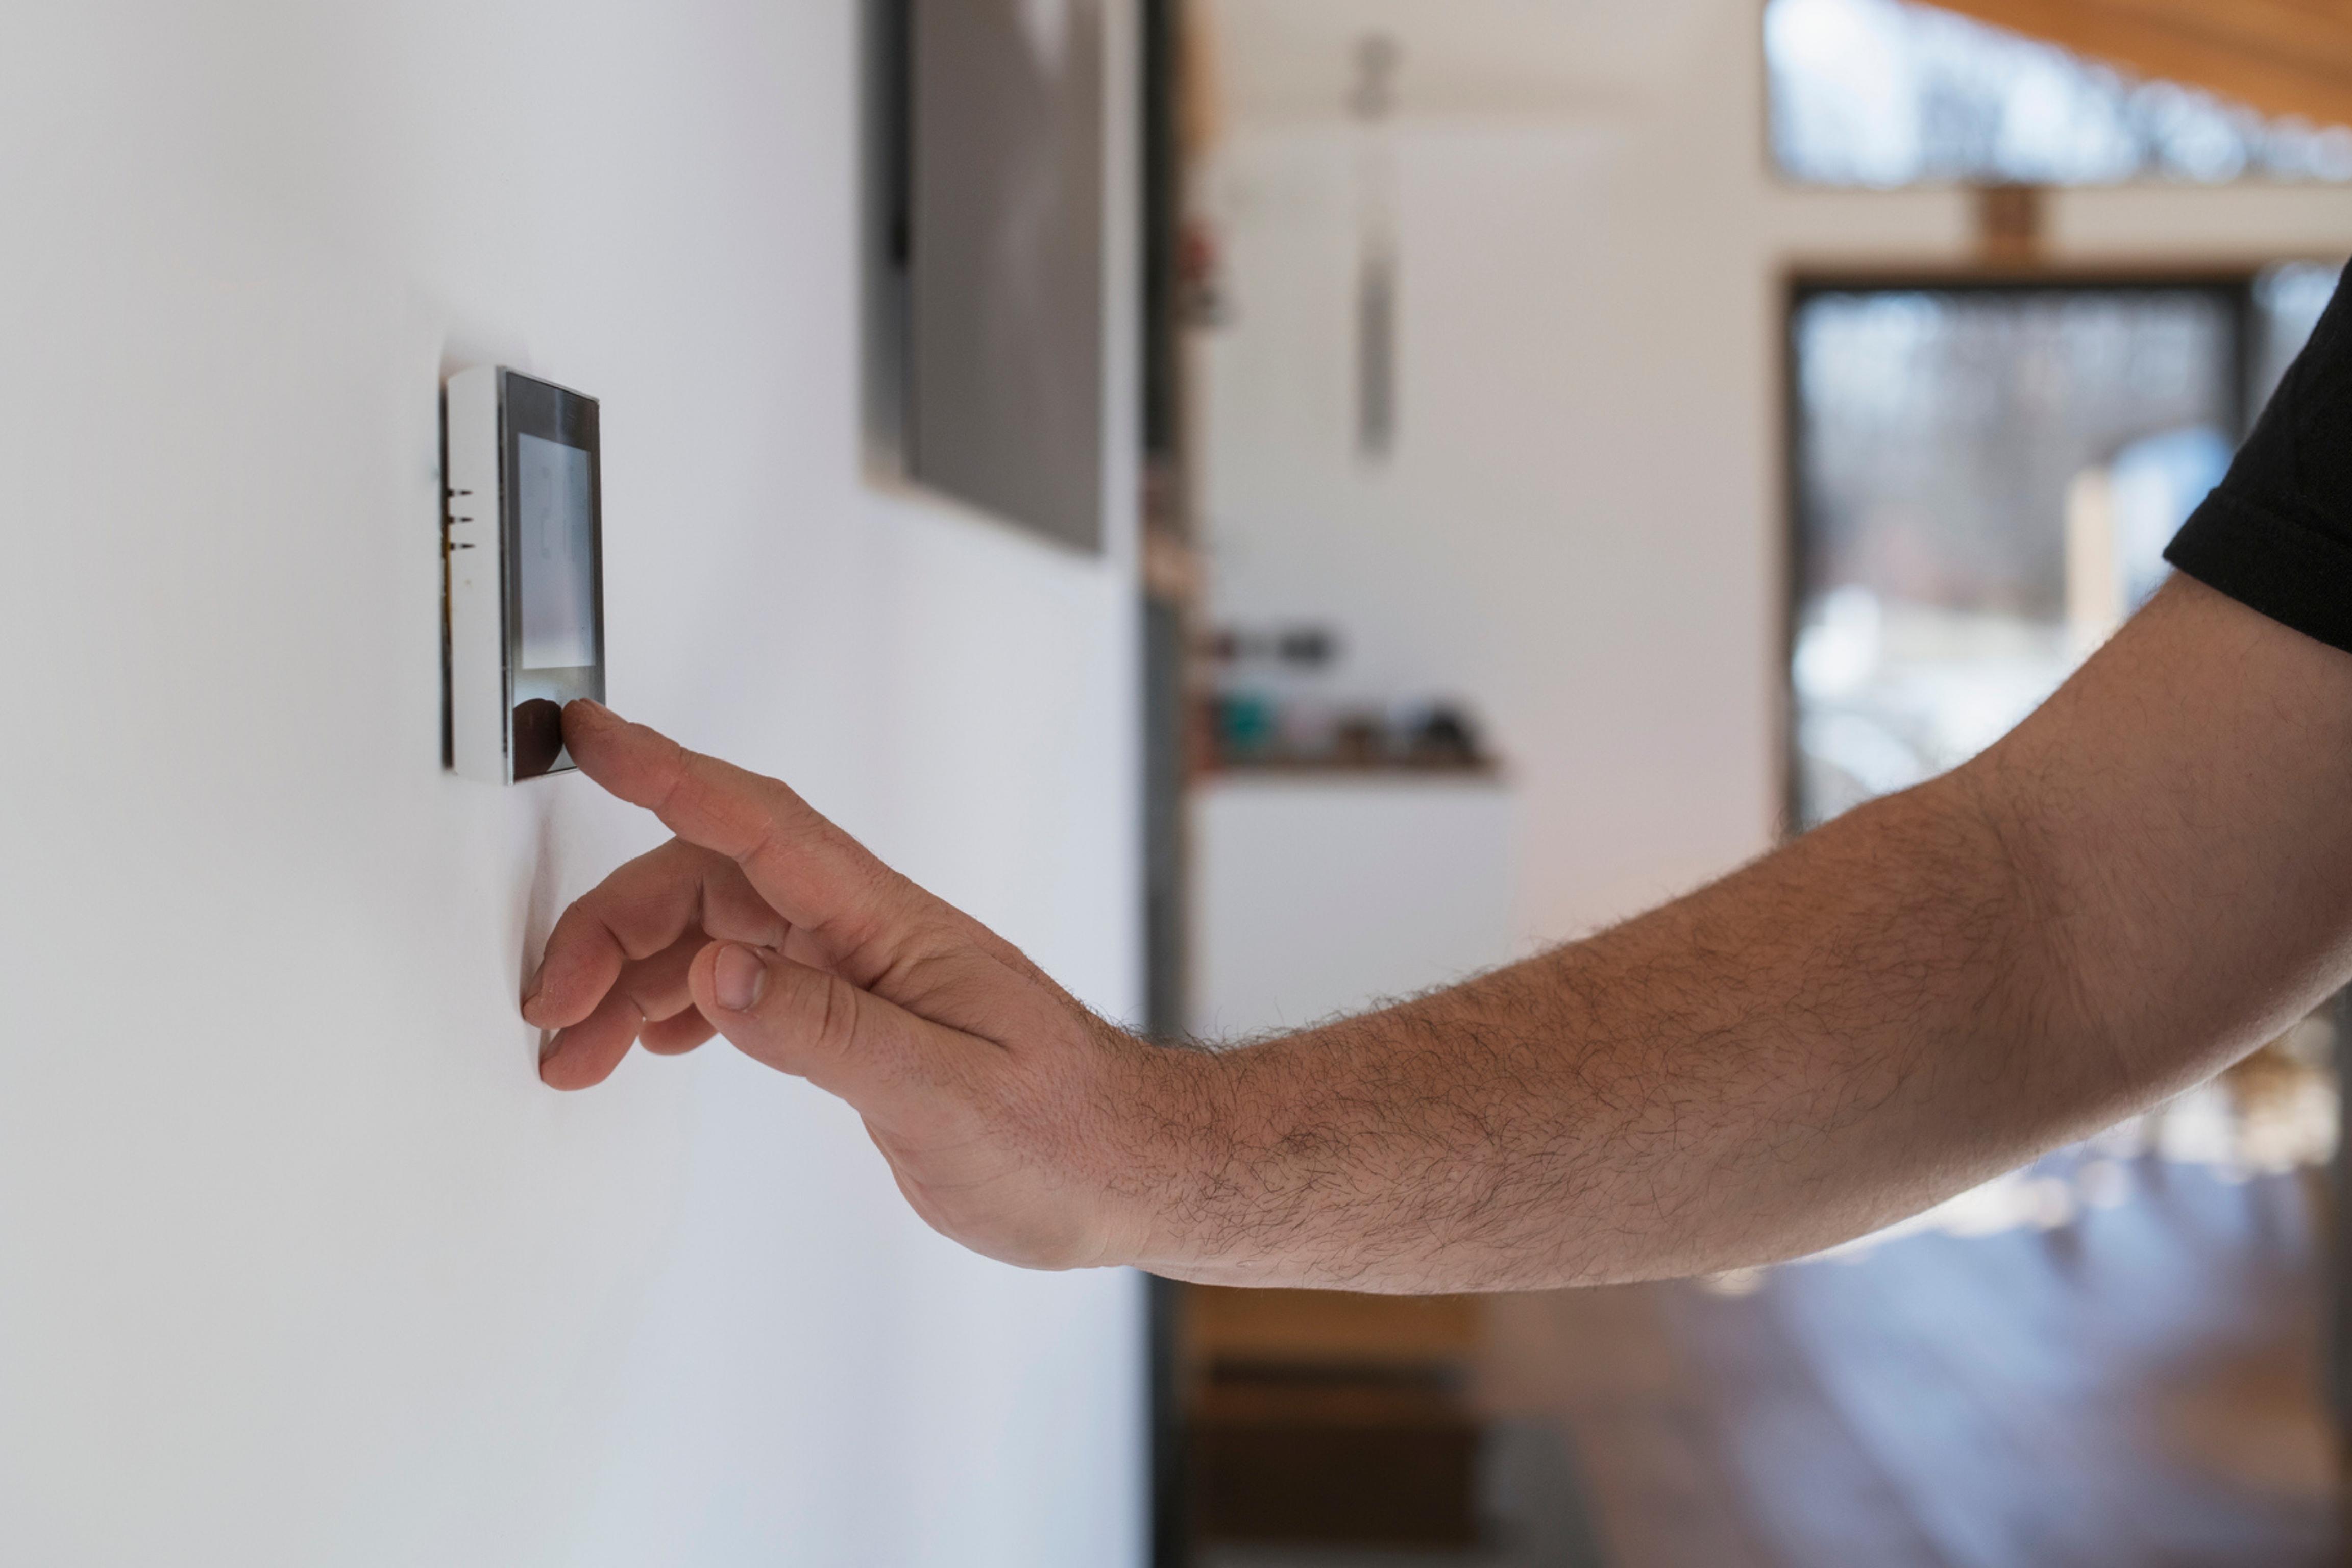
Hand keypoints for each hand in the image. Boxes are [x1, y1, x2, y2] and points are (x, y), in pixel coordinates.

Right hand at [522, 700, 1211, 1272]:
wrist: (1134, 1171)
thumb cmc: (1067, 1137)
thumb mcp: (945, 1097)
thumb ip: (826, 1032)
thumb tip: (718, 971)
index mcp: (890, 929)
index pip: (759, 826)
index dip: (666, 773)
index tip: (587, 734)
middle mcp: (869, 935)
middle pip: (710, 884)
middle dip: (613, 929)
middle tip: (549, 1007)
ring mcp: (861, 973)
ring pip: (716, 936)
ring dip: (633, 979)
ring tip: (571, 1052)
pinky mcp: (857, 1017)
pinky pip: (747, 981)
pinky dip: (681, 1002)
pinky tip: (645, 1037)